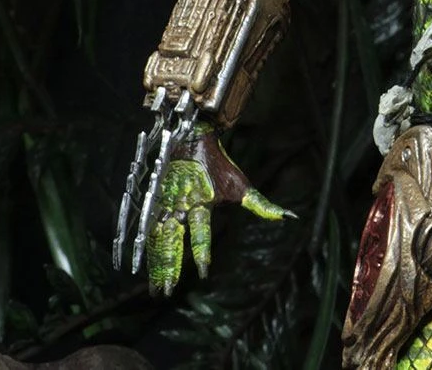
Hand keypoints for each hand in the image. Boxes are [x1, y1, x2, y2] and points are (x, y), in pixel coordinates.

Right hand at [146, 124, 293, 295]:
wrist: (193, 138)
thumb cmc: (220, 166)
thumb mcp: (241, 187)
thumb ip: (262, 206)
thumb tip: (289, 217)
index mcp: (202, 202)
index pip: (202, 233)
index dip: (203, 253)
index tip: (205, 273)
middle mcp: (180, 205)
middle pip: (172, 242)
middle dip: (170, 268)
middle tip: (167, 292)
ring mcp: (164, 204)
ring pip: (157, 240)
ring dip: (156, 264)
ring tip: (155, 287)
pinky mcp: (153, 203)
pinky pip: (146, 230)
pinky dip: (145, 250)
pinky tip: (142, 267)